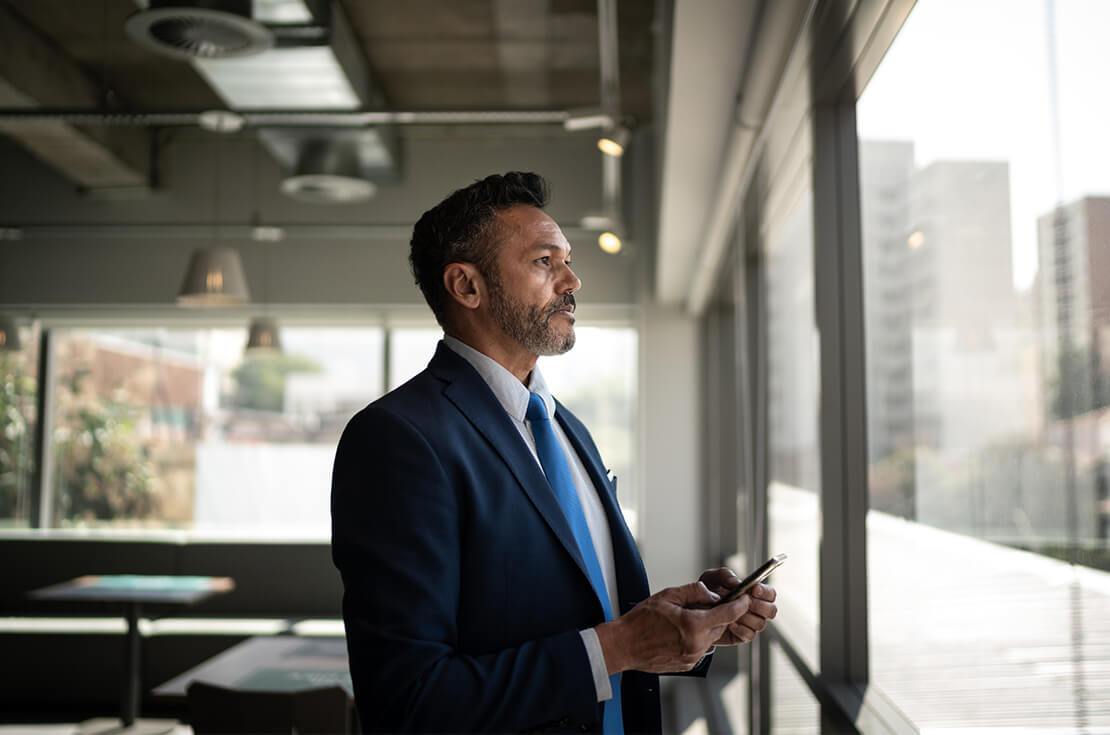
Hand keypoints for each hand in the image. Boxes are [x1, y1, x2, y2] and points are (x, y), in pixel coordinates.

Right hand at [594, 581, 749, 673]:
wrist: (624, 646)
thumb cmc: (640, 621)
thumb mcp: (667, 596)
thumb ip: (693, 592)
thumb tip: (712, 594)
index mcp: (692, 626)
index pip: (726, 614)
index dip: (739, 605)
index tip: (745, 599)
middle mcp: (696, 644)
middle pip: (719, 626)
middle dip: (716, 615)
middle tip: (701, 605)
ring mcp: (692, 657)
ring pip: (710, 638)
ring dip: (704, 627)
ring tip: (683, 620)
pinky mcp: (688, 665)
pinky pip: (700, 648)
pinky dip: (695, 638)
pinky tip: (678, 633)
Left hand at [698, 565, 777, 645]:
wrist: (695, 610)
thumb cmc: (707, 590)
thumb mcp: (713, 578)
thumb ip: (725, 575)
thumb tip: (737, 582)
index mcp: (753, 593)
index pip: (770, 594)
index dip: (765, 592)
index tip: (753, 589)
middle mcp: (755, 609)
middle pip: (771, 611)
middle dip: (759, 606)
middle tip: (745, 602)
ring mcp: (750, 623)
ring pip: (760, 623)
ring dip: (746, 617)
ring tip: (731, 612)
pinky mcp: (742, 636)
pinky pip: (749, 635)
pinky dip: (739, 629)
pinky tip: (728, 623)